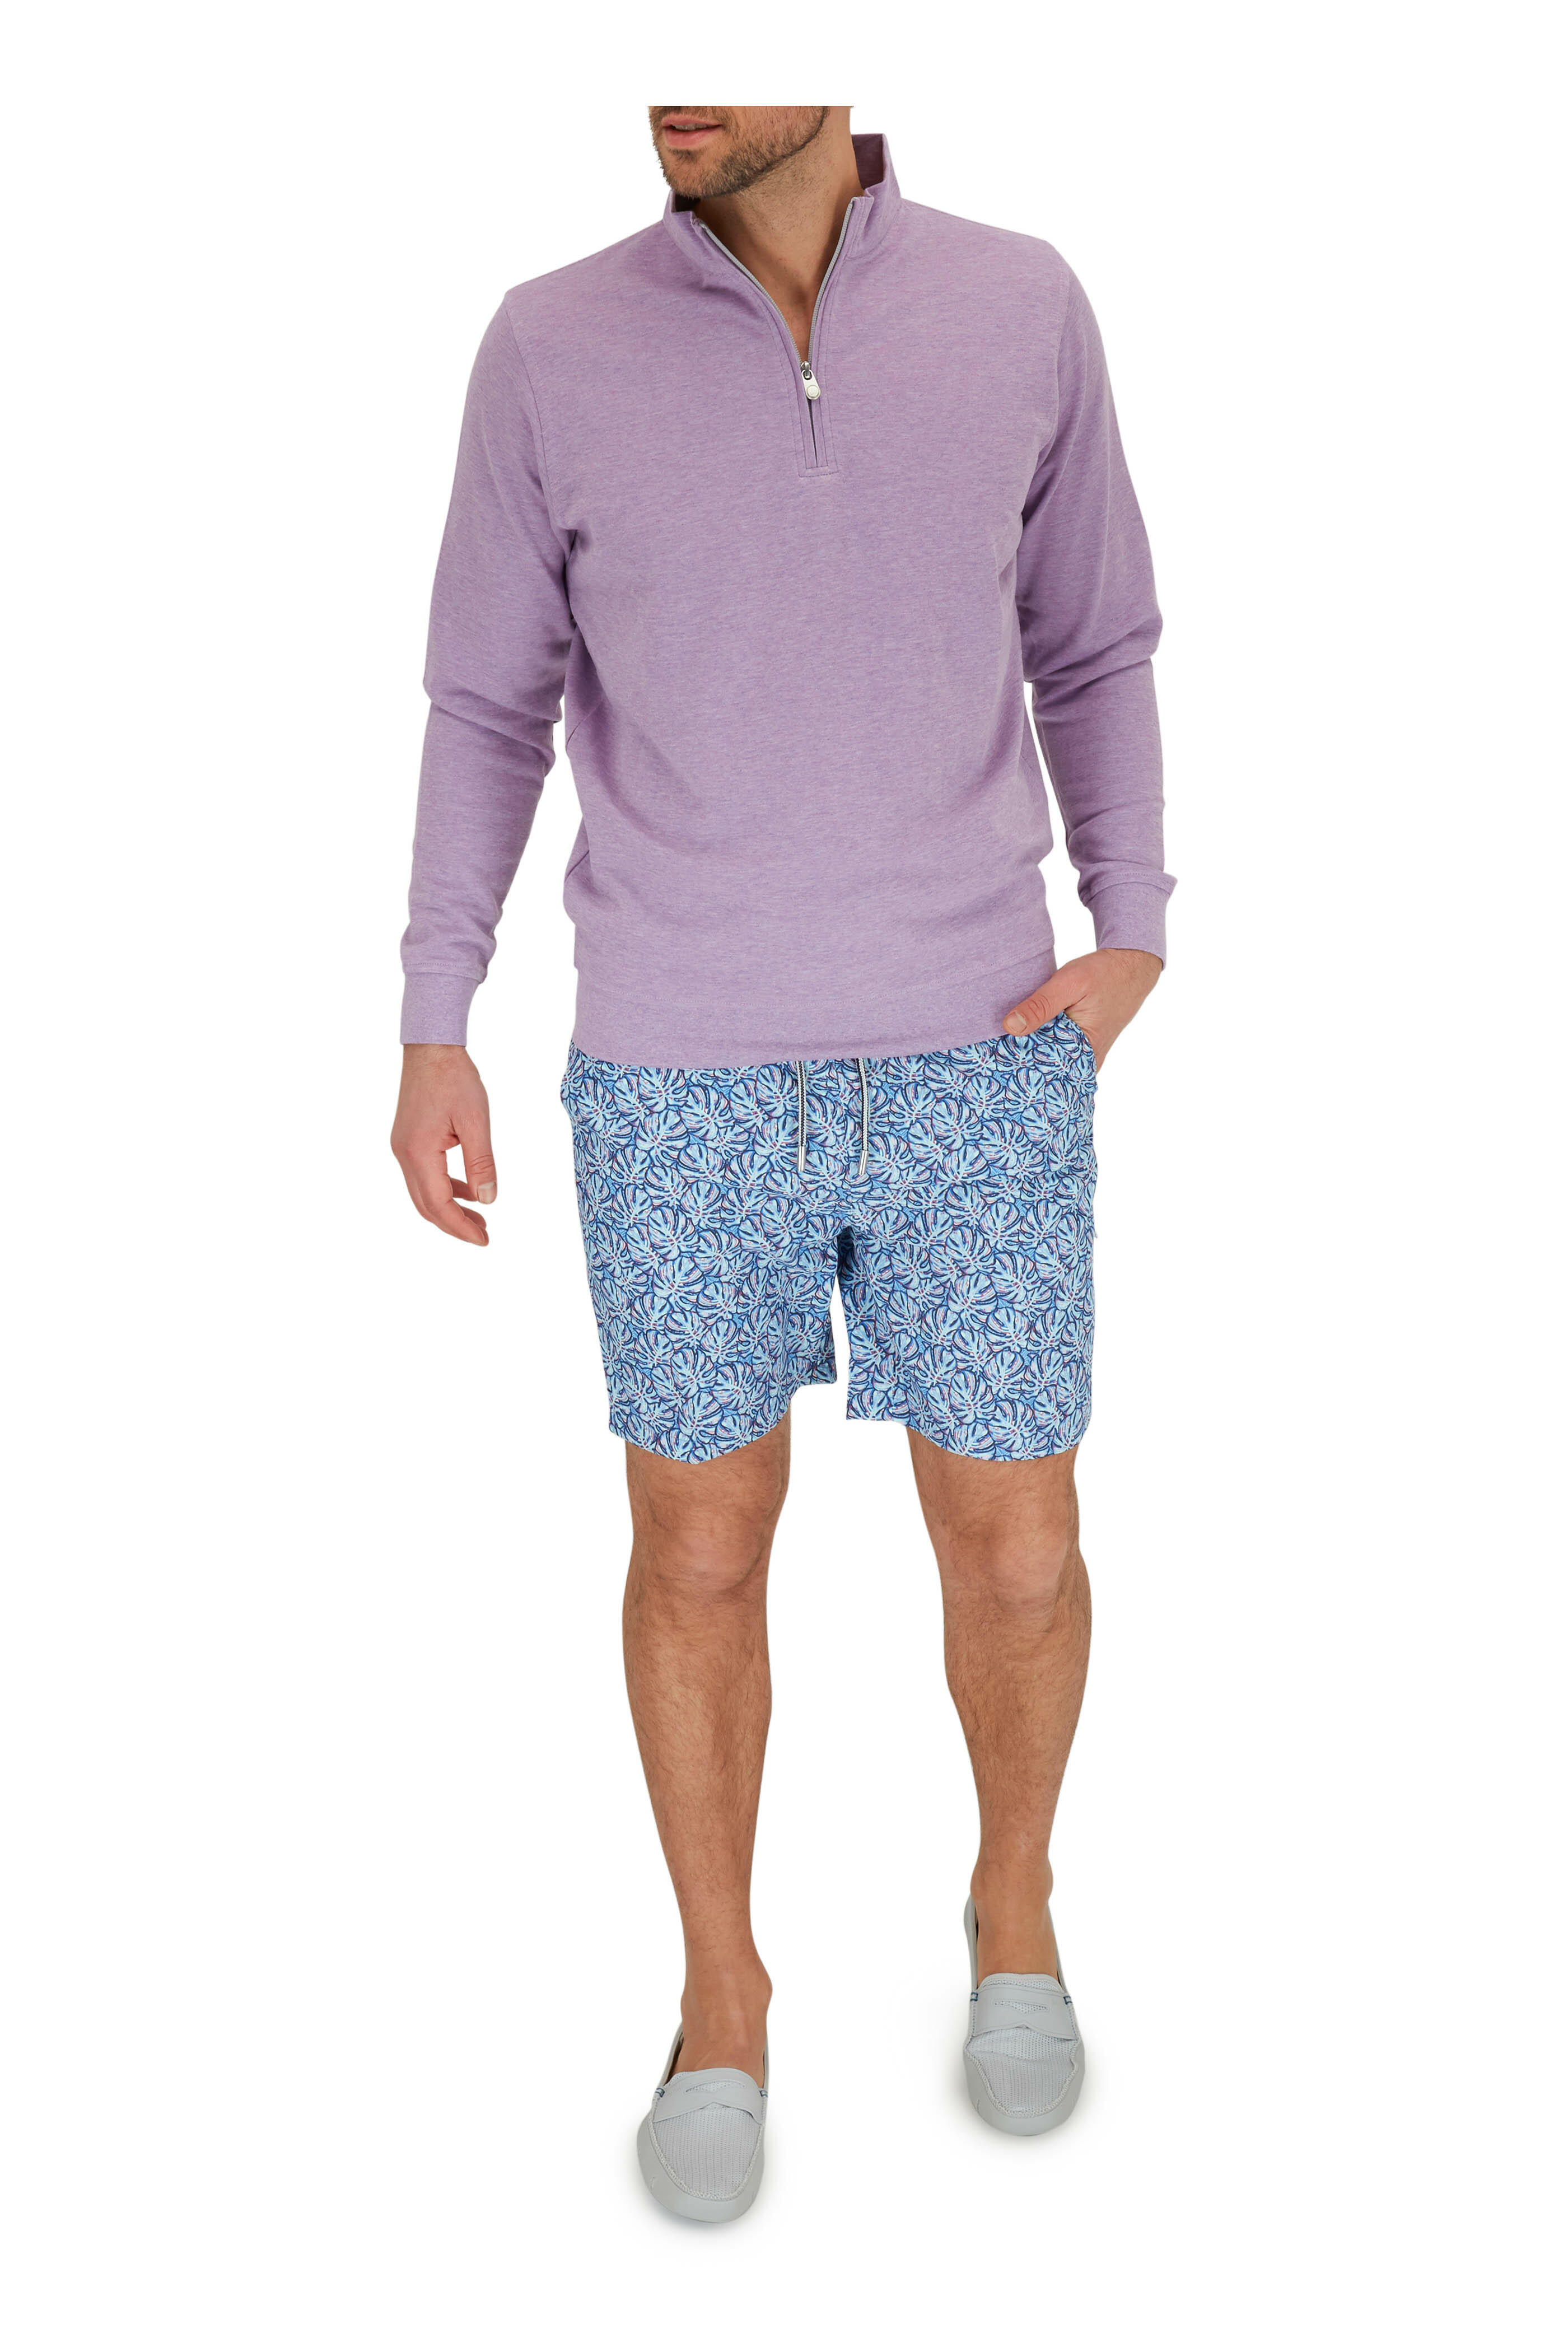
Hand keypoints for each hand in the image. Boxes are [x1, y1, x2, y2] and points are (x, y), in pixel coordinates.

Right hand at [391, 1044, 496, 1244]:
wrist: (431, 1047)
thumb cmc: (454, 1078)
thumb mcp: (476, 1121)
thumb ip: (481, 1164)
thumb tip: (488, 1201)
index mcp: (419, 1152)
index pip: (439, 1204)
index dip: (461, 1227)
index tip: (484, 1240)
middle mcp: (404, 1154)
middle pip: (426, 1205)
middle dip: (454, 1224)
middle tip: (483, 1236)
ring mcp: (403, 1147)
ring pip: (423, 1192)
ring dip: (449, 1208)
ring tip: (480, 1218)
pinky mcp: (408, 1140)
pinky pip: (424, 1175)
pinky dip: (444, 1188)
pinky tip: (467, 1191)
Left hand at [1003, 948, 1161, 1067]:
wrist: (1131, 965)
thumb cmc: (1105, 974)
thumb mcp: (1070, 983)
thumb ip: (1041, 1006)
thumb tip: (1010, 1027)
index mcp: (1086, 1052)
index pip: (1045, 1073)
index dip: (1018, 1070)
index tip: (991, 1066)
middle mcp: (1087, 1060)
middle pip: (1046, 1070)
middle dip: (1019, 1065)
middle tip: (986, 1061)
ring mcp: (1085, 1054)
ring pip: (1050, 1060)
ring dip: (1029, 1053)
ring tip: (996, 1050)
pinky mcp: (1082, 1043)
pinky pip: (1056, 1049)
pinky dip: (1040, 1043)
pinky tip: (1020, 1036)